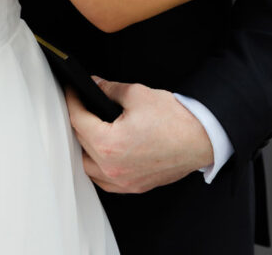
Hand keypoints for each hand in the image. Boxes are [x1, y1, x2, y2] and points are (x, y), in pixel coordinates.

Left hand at [66, 79, 212, 192]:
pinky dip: (98, 167)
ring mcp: (124, 181)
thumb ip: (110, 90)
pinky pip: (105, 181)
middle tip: (81, 103)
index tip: (71, 91)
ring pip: (88, 167)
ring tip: (89, 127)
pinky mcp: (134, 186)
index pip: (78, 120)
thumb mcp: (137, 95)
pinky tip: (101, 153)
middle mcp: (113, 168)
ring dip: (84, 147)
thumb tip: (96, 85)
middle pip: (80, 143)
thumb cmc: (174, 119)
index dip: (72, 101)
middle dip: (78, 121)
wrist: (200, 138)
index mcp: (109, 144)